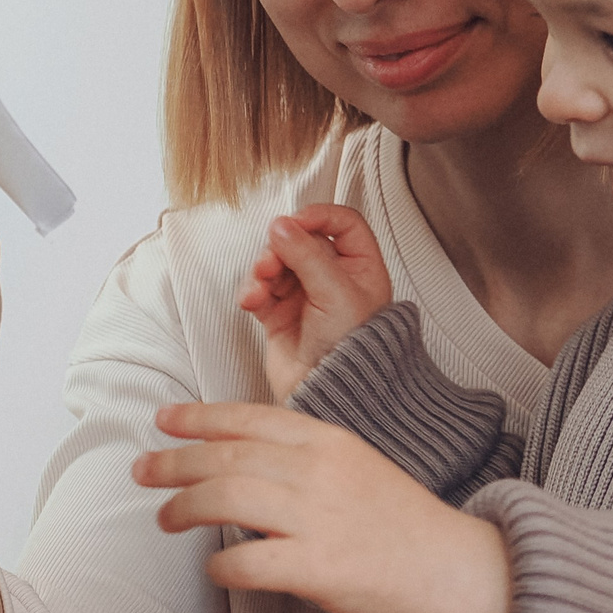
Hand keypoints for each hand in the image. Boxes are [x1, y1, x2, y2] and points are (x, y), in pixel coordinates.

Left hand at [131, 403, 510, 612]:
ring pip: (226, 499)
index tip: (163, 419)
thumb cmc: (398, 520)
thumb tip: (239, 462)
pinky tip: (215, 568)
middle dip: (173, 462)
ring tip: (164, 517)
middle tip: (141, 470)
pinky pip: (249, 562)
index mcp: (326, 441)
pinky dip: (222, 566)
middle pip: (226, 455)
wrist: (452, 567)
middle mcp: (317, 472)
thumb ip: (300, 459)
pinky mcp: (318, 567)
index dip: (198, 417)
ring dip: (184, 507)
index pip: (247, 418)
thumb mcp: (353, 465)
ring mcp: (317, 518)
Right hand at [239, 204, 393, 401]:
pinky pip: (260, 290)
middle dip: (281, 248)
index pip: (342, 224)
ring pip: (275, 264)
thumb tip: (283, 226)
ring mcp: (305, 297)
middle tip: (273, 259)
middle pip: (300, 242)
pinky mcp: (280, 315)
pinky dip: (252, 291)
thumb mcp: (336, 293)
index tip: (298, 221)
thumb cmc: (355, 356)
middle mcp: (333, 280)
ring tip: (262, 284)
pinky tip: (254, 300)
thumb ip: (307, 254)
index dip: (320, 217)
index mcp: (361, 269)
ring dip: (263, 270)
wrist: (332, 396)